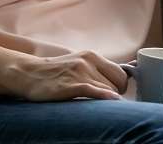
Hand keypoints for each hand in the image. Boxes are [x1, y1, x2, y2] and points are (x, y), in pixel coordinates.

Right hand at [13, 49, 127, 100]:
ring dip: (107, 100)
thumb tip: (133, 67)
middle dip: (115, 95)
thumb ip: (101, 68)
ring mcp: (79, 72)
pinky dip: (104, 96)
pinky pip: (93, 91)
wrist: (28, 73)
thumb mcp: (80, 64)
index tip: (116, 94)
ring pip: (107, 90)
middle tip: (106, 102)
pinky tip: (110, 101)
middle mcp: (88, 61)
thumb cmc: (56, 73)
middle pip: (116, 83)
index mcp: (92, 56)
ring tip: (99, 106)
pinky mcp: (69, 85)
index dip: (122, 86)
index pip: (121, 72)